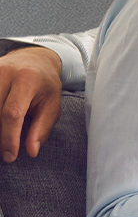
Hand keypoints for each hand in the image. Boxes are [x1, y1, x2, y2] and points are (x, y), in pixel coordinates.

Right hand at [0, 46, 63, 163]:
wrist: (34, 59)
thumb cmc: (45, 85)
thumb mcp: (52, 105)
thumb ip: (42, 128)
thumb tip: (31, 151)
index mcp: (27, 80)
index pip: (12, 113)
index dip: (9, 137)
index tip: (9, 156)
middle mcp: (4, 74)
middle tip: (4, 151)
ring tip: (3, 140)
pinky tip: (0, 128)